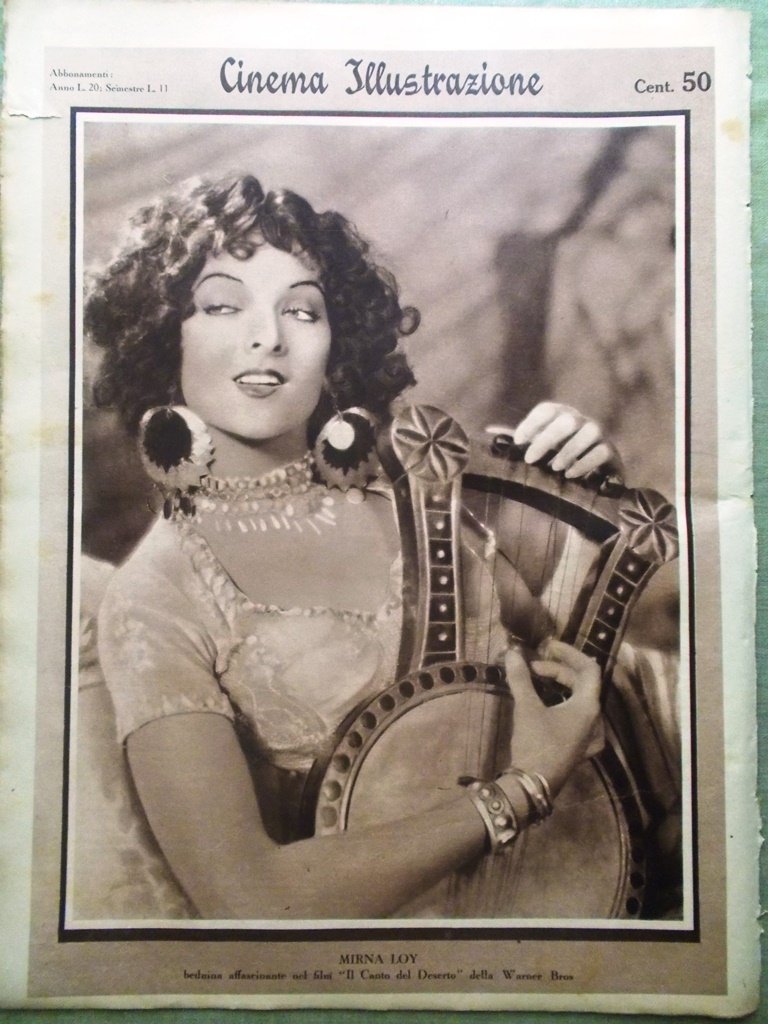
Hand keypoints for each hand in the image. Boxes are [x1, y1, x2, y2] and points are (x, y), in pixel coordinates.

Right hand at [503, 640, 604, 796]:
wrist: (532, 785)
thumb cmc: (535, 743)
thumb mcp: (527, 708)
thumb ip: (521, 678)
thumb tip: (511, 653)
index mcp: (589, 707)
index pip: (589, 668)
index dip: (570, 653)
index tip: (547, 648)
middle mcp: (596, 720)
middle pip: (582, 683)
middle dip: (557, 671)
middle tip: (530, 668)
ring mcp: (590, 736)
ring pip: (579, 700)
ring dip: (558, 686)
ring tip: (534, 681)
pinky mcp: (580, 746)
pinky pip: (576, 716)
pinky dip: (561, 703)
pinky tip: (544, 703)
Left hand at [513, 402, 622, 480]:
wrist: (592, 474)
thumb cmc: (558, 455)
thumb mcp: (537, 446)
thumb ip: (518, 439)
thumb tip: (488, 432)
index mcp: (561, 415)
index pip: (547, 410)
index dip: (531, 423)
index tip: (517, 442)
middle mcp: (581, 420)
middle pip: (567, 420)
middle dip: (546, 439)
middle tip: (529, 459)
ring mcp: (597, 434)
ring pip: (589, 432)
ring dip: (569, 451)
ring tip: (554, 468)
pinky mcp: (610, 451)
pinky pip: (601, 451)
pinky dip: (584, 463)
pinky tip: (570, 474)